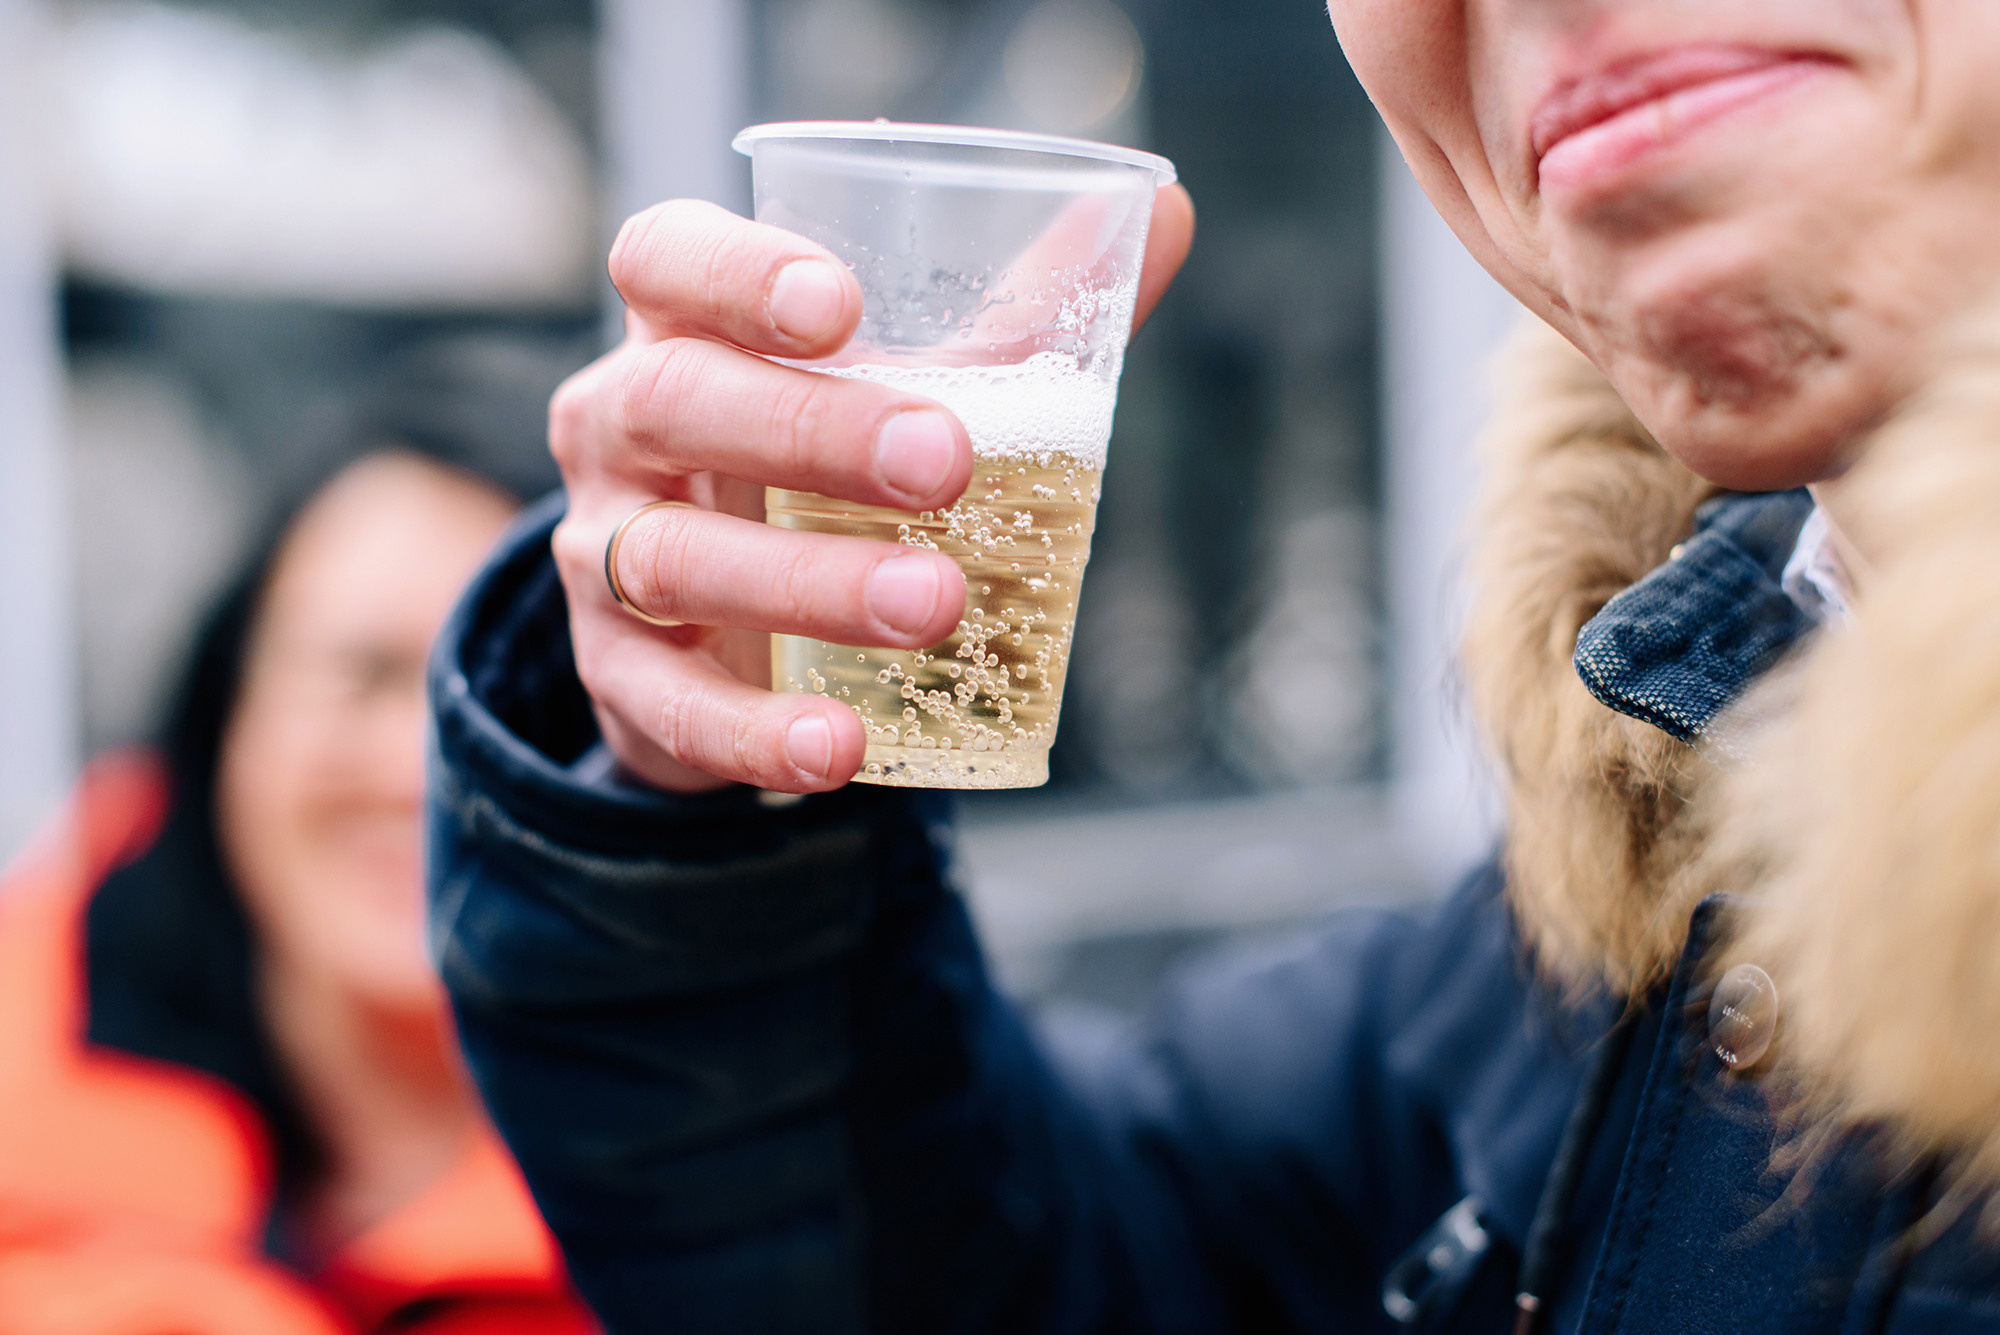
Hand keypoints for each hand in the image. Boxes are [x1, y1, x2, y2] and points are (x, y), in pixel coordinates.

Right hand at [549, 187, 1194, 793]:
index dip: (735, 272)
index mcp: (682, 327)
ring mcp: (601, 554)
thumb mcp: (906, 383)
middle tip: (945, 462)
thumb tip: (1170, 214)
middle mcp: (620, 425)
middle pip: (676, 404)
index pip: (666, 260)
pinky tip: (840, 747)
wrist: (725, 630)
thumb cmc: (820, 468)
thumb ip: (1023, 313)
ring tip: (936, 605)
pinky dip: (755, 730)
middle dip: (810, 430)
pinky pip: (672, 705)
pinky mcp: (617, 676)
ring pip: (672, 560)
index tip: (842, 307)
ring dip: (808, 584)